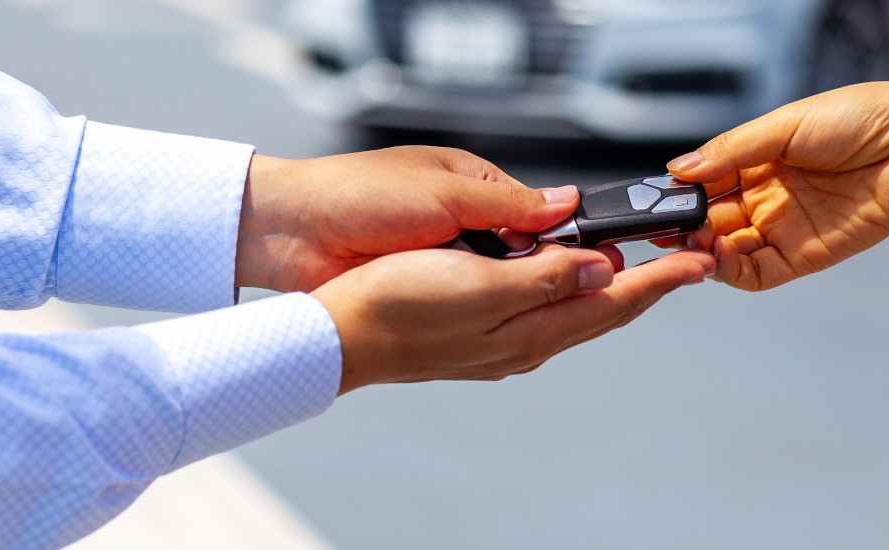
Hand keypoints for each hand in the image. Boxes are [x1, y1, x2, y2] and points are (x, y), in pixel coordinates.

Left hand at [236, 146, 579, 292]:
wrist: (291, 231)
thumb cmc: (360, 194)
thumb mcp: (445, 194)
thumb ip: (508, 205)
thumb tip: (569, 204)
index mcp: (478, 187)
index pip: (542, 219)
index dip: (569, 243)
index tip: (597, 265)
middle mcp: (466, 224)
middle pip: (527, 258)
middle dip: (544, 274)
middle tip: (570, 292)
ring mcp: (444, 262)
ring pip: (498, 287)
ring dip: (507, 295)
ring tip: (523, 308)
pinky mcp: (422, 291)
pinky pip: (464, 304)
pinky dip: (474, 309)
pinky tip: (486, 321)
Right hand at [310, 245, 714, 393]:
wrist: (340, 335)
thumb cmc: (398, 306)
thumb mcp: (478, 285)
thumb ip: (542, 278)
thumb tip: (599, 271)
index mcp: (530, 331)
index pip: (613, 302)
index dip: (659, 281)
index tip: (698, 263)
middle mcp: (523, 343)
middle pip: (601, 311)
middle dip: (645, 286)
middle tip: (681, 261)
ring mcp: (499, 343)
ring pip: (572, 312)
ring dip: (608, 287)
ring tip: (637, 264)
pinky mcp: (475, 333)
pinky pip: (541, 311)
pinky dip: (567, 290)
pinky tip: (563, 277)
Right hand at [662, 82, 888, 290]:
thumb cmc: (860, 121)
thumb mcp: (785, 125)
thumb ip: (731, 151)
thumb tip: (678, 169)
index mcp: (758, 161)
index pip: (705, 183)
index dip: (679, 194)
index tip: (653, 200)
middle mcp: (766, 196)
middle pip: (710, 219)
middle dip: (683, 226)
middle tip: (661, 227)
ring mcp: (782, 228)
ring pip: (726, 250)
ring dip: (701, 250)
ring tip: (689, 241)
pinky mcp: (803, 256)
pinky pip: (755, 273)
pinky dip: (729, 271)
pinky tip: (717, 256)